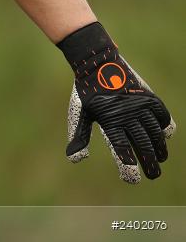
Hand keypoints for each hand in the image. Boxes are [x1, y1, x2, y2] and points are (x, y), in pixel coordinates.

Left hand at [59, 23, 175, 182]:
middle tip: (153, 176)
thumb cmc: (86, 92)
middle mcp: (128, 114)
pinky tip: (163, 135)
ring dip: (160, 148)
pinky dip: (165, 127)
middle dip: (149, 163)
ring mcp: (140, 105)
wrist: (97, 62)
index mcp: (109, 119)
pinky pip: (163, 116)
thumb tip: (76, 160)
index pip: (122, 149)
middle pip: (143, 145)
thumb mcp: (79, 113)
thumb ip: (79, 136)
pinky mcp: (149, 97)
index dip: (128, 166)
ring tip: (160, 159)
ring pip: (156, 133)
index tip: (132, 179)